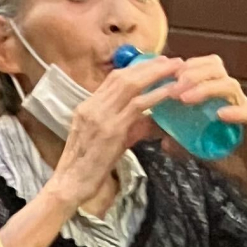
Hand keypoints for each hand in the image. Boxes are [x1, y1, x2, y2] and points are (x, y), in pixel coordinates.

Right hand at [49, 55, 182, 206]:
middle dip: (149, 65)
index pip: (113, 79)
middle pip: (123, 76)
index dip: (137, 68)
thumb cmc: (86, 169)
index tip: (156, 63)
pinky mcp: (111, 130)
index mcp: (87, 107)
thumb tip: (151, 120)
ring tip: (177, 69)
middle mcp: (92, 107)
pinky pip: (137, 106)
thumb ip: (126, 127)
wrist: (69, 186)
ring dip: (156, 74)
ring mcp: (100, 117)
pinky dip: (156, 95)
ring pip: (131, 85)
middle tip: (172, 60)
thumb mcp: (105, 141)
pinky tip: (171, 92)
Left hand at [161, 56, 246, 197]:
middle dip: (193, 73)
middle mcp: (234, 99)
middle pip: (218, 70)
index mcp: (220, 99)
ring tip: (185, 98)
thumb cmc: (233, 159)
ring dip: (206, 89)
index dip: (187, 67)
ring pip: (231, 87)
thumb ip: (183, 144)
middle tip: (173, 86)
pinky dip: (234, 112)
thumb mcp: (201, 151)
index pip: (207, 69)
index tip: (166, 76)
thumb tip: (162, 141)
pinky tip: (219, 115)